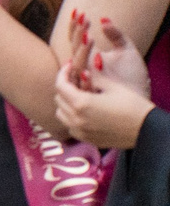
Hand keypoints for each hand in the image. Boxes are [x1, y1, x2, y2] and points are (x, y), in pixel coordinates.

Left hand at [53, 13, 152, 148]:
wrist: (146, 130)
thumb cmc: (132, 106)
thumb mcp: (112, 86)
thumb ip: (93, 77)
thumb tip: (82, 70)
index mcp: (81, 103)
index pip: (60, 85)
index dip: (63, 73)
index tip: (68, 66)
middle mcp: (76, 119)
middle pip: (58, 99)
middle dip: (65, 87)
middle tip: (75, 79)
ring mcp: (79, 131)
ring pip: (61, 114)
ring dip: (66, 103)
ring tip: (79, 95)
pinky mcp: (85, 138)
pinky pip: (70, 126)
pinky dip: (72, 117)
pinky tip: (85, 111)